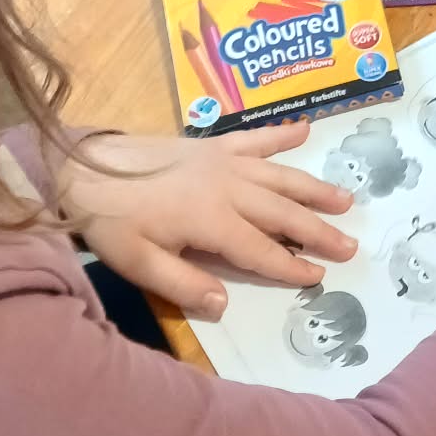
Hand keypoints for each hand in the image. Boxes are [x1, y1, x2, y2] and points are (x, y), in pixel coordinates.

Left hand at [58, 123, 356, 320]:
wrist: (83, 166)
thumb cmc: (110, 221)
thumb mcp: (138, 263)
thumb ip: (183, 285)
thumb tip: (225, 306)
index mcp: (211, 221)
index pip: (261, 250)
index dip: (291, 266)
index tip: (319, 277)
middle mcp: (227, 188)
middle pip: (282, 212)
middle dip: (318, 231)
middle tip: (351, 245)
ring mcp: (222, 162)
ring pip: (279, 176)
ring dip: (313, 188)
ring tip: (346, 199)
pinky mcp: (211, 144)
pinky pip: (254, 139)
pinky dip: (280, 135)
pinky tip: (305, 129)